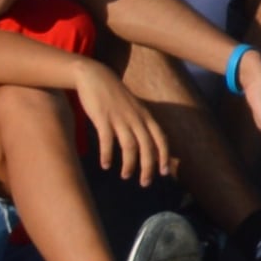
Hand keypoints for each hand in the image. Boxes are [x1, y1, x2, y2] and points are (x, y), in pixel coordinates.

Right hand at [75, 63, 173, 182]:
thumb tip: (149, 145)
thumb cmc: (115, 97)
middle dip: (148, 167)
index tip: (164, 172)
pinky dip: (107, 154)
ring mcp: (120, 118)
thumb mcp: (134, 108)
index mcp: (146, 116)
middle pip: (147, 146)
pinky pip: (107, 140)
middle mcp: (136, 118)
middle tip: (145, 183)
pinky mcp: (103, 118)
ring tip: (125, 176)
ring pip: (130, 146)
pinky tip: (105, 165)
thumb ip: (142, 125)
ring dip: (129, 164)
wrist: (96, 77)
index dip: (164, 156)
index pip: (161, 138)